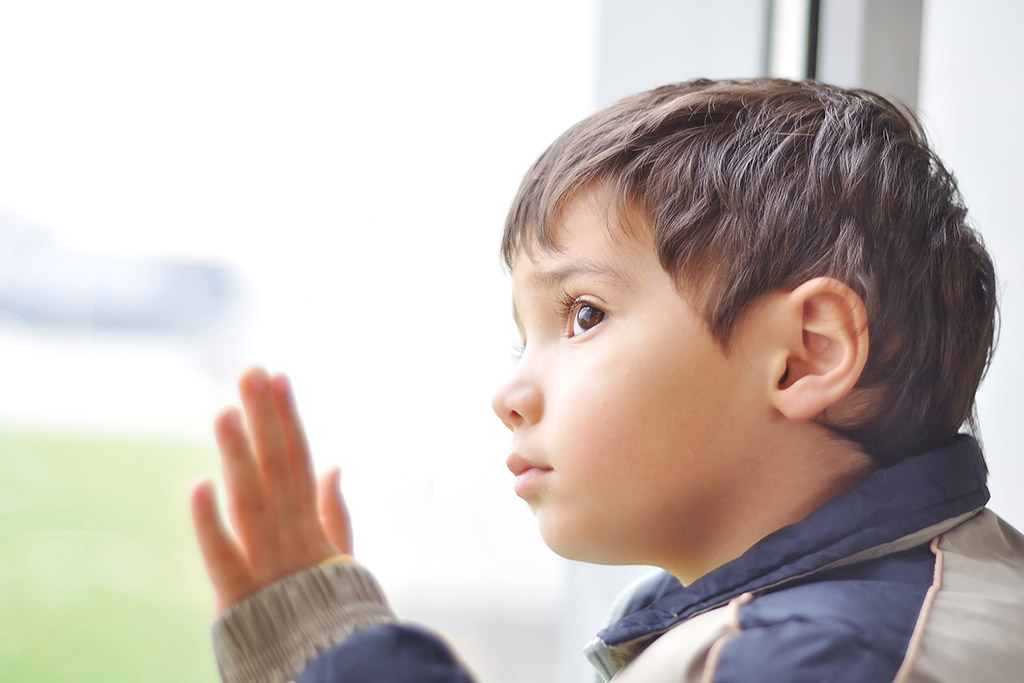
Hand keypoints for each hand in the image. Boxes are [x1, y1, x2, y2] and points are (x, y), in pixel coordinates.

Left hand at [190, 367, 352, 611]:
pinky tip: (198, 486)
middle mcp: (288, 533)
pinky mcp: (239, 593)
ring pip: (250, 497)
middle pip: (275, 467)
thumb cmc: (332, 611)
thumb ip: (334, 510)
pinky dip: (210, 524)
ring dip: (239, 454)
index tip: (277, 377)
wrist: (331, 665)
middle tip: (250, 372)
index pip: (297, 458)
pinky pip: (223, 556)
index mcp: (309, 522)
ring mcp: (266, 560)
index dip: (287, 416)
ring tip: (225, 410)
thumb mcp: (341, 557)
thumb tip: (333, 464)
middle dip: (263, 417)